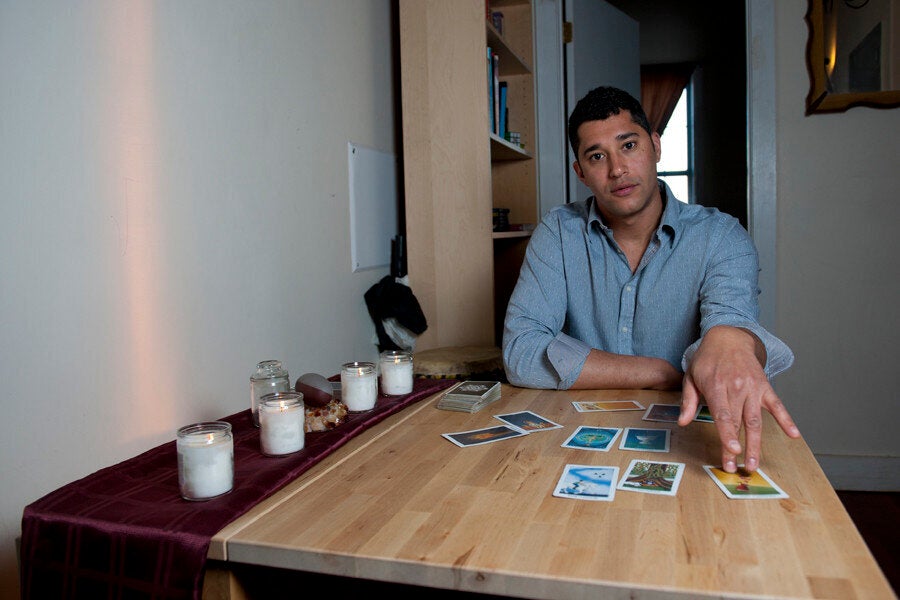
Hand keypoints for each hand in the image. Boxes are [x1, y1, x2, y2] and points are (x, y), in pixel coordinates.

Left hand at [678, 326, 799, 472]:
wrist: (729, 338)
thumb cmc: (707, 360)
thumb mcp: (691, 376)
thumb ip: (688, 400)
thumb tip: (682, 422)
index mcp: (716, 387)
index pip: (723, 415)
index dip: (728, 434)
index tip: (732, 451)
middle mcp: (737, 388)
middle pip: (738, 422)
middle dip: (737, 447)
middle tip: (735, 467)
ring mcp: (753, 388)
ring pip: (756, 420)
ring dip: (756, 444)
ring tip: (754, 464)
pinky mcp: (765, 387)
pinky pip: (777, 405)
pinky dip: (786, 420)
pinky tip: (794, 435)